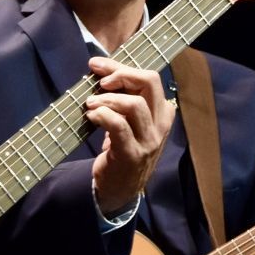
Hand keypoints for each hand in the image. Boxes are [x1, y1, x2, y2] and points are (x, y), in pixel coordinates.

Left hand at [85, 57, 174, 217]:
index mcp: (163, 112)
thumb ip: (125, 99)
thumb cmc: (122, 149)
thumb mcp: (132, 123)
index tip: (99, 65)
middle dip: (121, 74)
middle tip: (100, 81)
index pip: (150, 78)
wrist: (119, 190)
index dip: (123, 67)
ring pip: (134, 104)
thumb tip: (103, 71)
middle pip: (150, 83)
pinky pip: (119, 125)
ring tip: (91, 103)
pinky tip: (92, 117)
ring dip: (107, 99)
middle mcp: (161, 125)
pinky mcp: (132, 154)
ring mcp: (149, 141)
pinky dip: (103, 115)